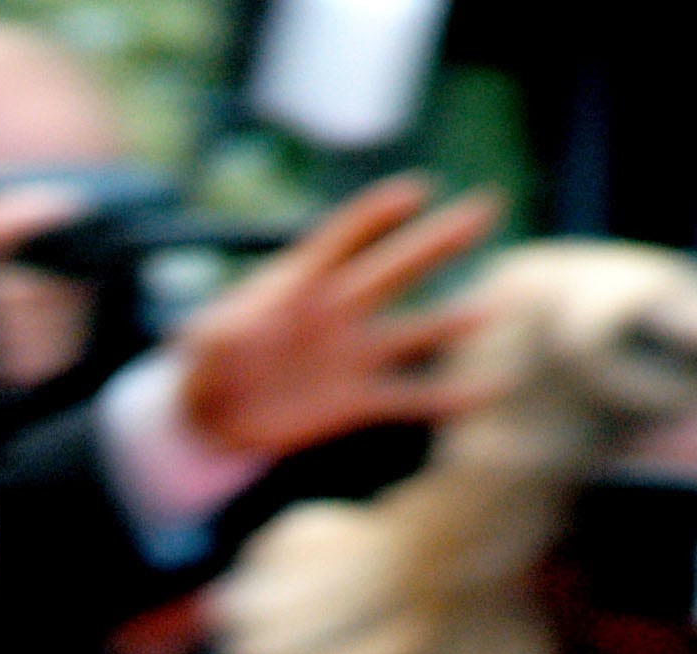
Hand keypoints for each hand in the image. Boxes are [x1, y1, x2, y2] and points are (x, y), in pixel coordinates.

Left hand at [177, 175, 503, 459]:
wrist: (214, 418)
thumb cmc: (207, 364)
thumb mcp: (203, 340)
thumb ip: (224, 328)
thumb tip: (248, 326)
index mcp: (299, 287)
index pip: (340, 241)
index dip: (373, 217)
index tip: (414, 191)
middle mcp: (337, 314)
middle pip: (394, 270)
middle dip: (438, 242)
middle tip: (485, 209)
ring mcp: (352, 357)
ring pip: (413, 333)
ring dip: (453, 320)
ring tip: (494, 306)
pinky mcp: (357, 403)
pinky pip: (409, 399)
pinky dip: (447, 398)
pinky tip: (489, 390)